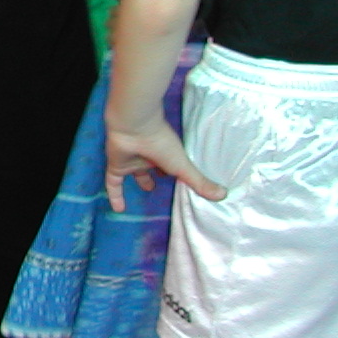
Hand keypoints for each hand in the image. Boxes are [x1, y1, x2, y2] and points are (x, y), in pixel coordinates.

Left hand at [105, 117, 223, 213]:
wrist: (135, 127)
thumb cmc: (161, 143)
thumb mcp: (182, 166)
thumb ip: (199, 182)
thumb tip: (224, 196)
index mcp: (165, 155)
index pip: (171, 166)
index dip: (175, 173)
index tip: (183, 183)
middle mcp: (148, 157)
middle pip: (153, 168)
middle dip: (157, 174)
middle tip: (162, 184)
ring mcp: (132, 161)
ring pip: (136, 173)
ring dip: (141, 180)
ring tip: (148, 190)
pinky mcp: (116, 165)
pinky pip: (114, 183)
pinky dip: (116, 196)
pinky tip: (119, 210)